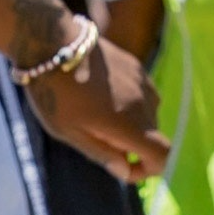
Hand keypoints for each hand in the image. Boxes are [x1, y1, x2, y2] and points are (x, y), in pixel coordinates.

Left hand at [23, 29, 170, 179]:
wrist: (49, 42)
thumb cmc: (53, 92)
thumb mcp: (68, 131)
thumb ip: (101, 153)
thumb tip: (126, 172)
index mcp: (129, 124)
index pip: (164, 155)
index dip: (150, 169)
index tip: (125, 168)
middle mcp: (144, 104)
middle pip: (152, 136)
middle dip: (131, 145)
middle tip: (94, 135)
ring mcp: (142, 82)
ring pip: (147, 115)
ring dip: (129, 122)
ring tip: (93, 112)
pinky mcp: (136, 66)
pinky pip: (141, 95)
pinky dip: (128, 103)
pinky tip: (98, 93)